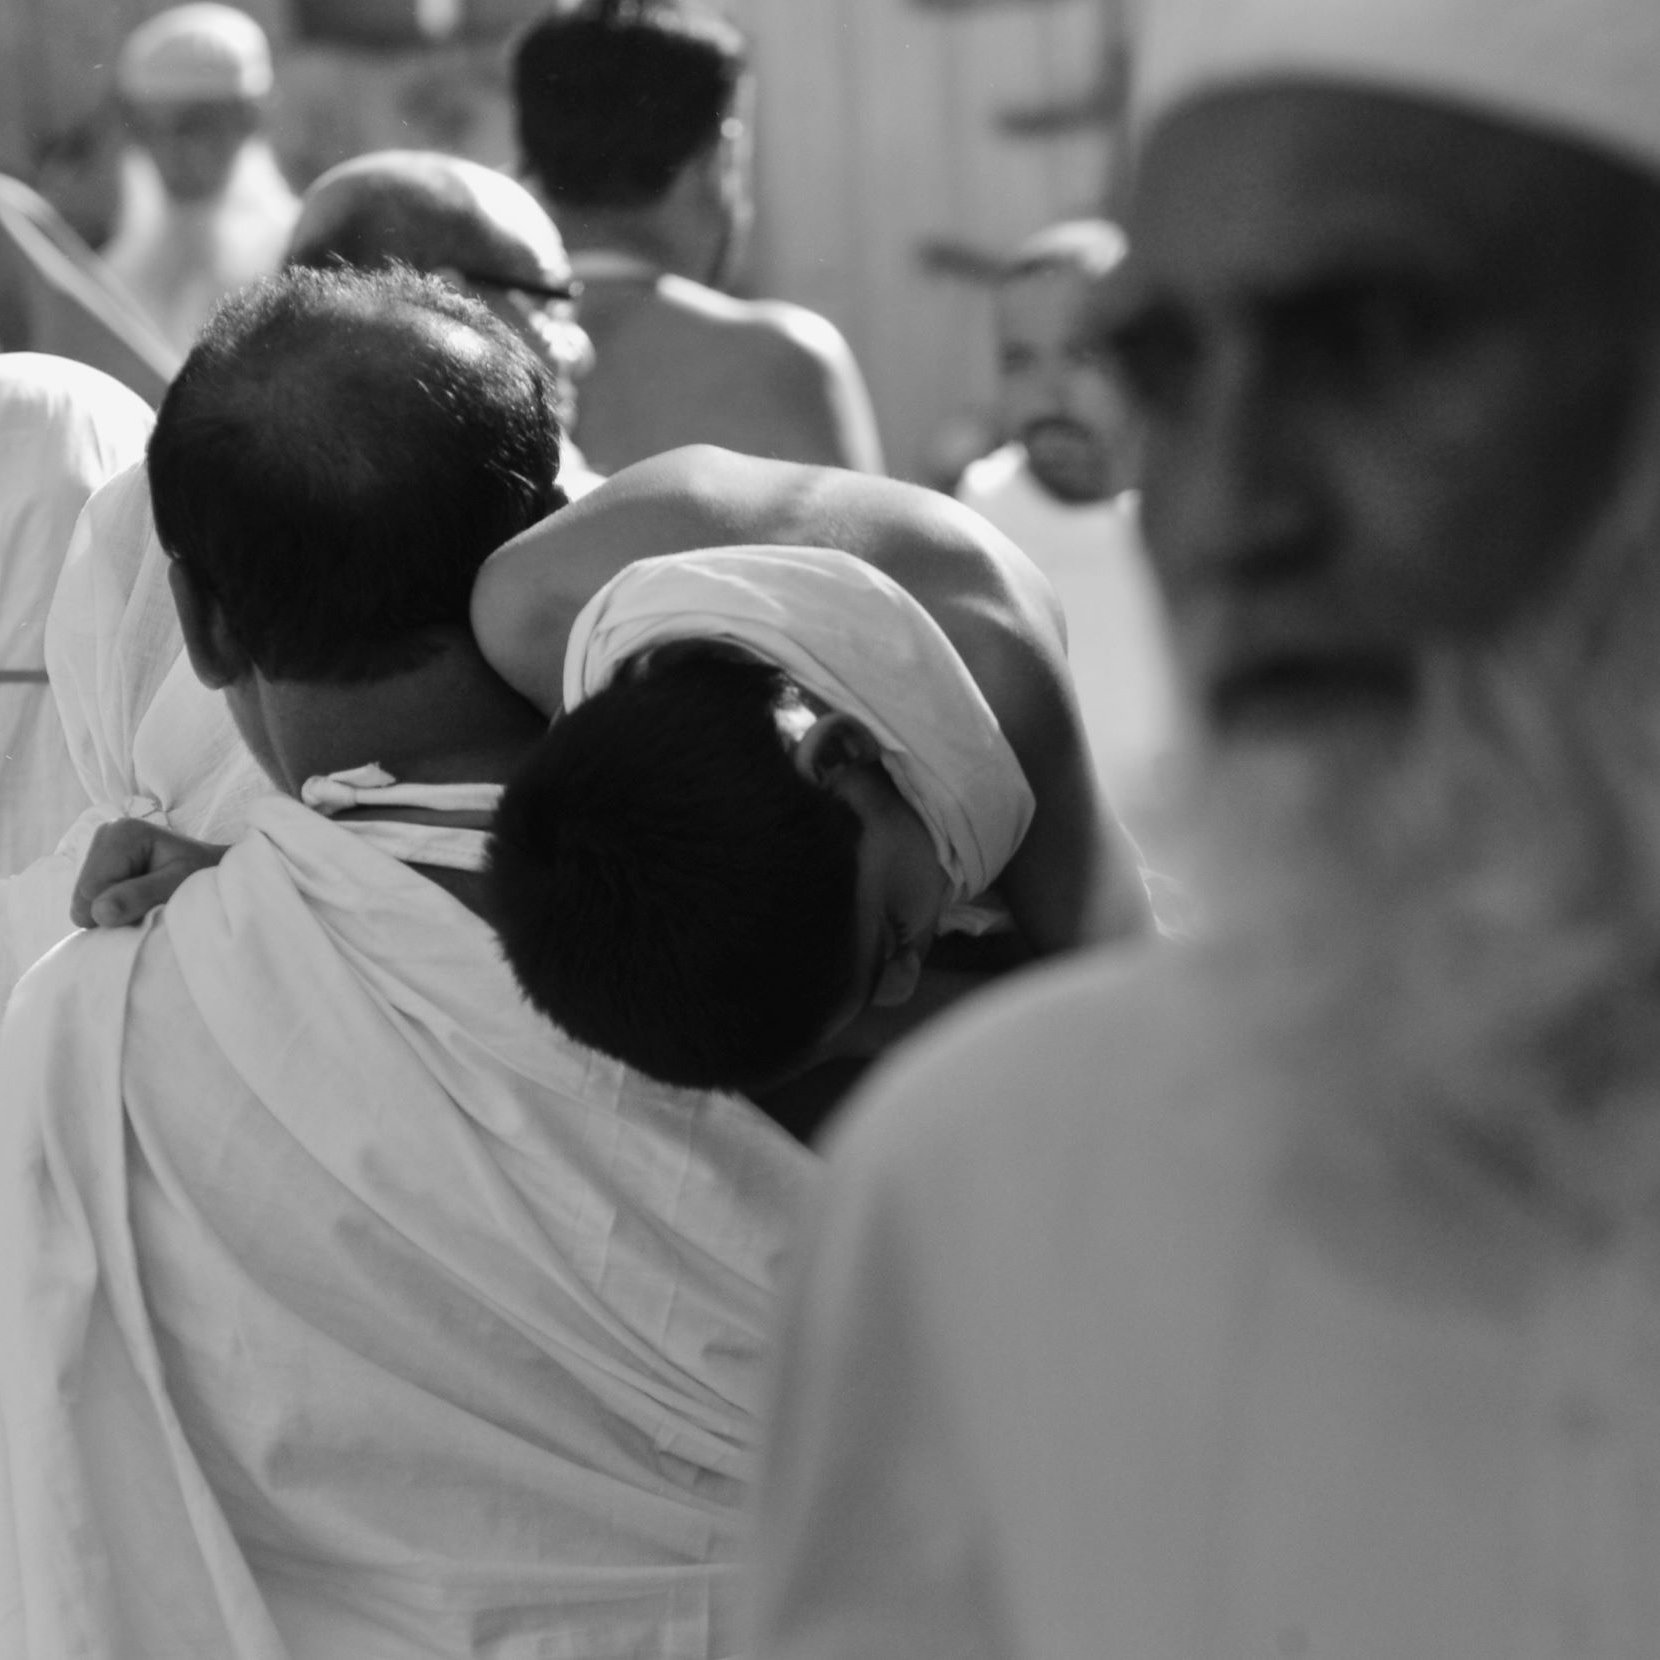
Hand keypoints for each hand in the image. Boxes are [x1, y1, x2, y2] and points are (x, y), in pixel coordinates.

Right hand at [70, 818, 227, 928]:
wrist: (211, 871)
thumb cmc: (202, 876)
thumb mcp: (179, 886)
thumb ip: (140, 896)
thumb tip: (99, 913)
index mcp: (121, 833)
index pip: (93, 889)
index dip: (119, 908)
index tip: (154, 902)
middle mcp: (104, 834)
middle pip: (83, 896)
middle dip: (114, 911)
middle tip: (152, 904)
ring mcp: (99, 850)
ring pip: (83, 903)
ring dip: (113, 912)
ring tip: (147, 902)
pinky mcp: (98, 866)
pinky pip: (88, 904)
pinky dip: (112, 910)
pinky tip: (136, 902)